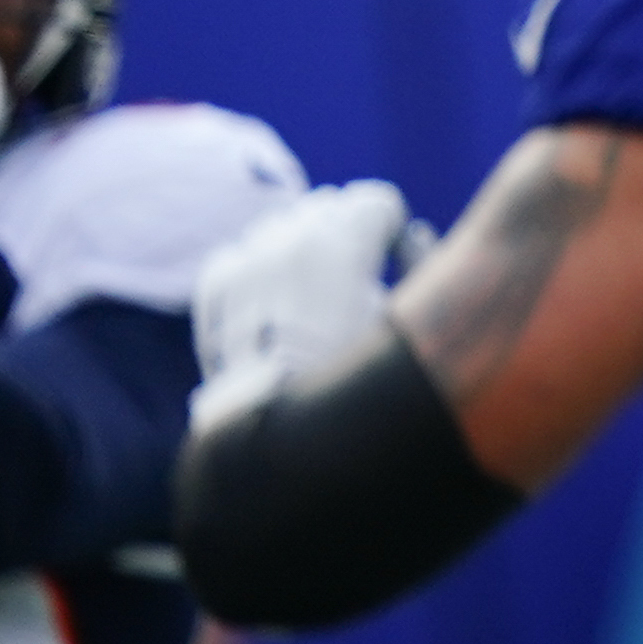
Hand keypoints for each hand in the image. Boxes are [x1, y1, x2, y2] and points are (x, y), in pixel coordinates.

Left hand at [191, 179, 430, 426]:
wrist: (285, 442)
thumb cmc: (363, 383)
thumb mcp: (412, 323)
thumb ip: (426, 264)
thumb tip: (415, 234)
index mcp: (340, 240)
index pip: (376, 200)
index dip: (391, 229)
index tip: (393, 259)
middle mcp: (288, 239)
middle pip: (329, 207)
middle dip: (347, 234)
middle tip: (358, 280)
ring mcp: (245, 263)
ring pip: (282, 226)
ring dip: (301, 248)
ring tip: (315, 294)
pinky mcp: (216, 289)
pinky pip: (239, 255)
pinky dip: (257, 269)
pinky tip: (273, 304)